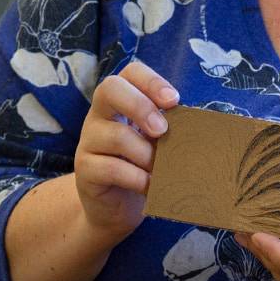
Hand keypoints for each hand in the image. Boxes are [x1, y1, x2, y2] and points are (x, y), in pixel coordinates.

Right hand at [73, 61, 177, 238]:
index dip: (152, 81)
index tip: (174, 101)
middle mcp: (99, 115)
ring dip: (147, 153)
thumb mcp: (154, 143)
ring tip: (160, 169)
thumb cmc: (141, 167)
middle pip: (110, 89)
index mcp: (119, 101)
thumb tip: (195, 125)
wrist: (114, 208)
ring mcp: (88, 141)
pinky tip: (150, 186)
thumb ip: (167, 128)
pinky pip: (112, 168)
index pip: (130, 73)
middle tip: (163, 131)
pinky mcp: (85, 170)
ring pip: (117, 135)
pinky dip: (138, 178)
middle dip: (142, 107)